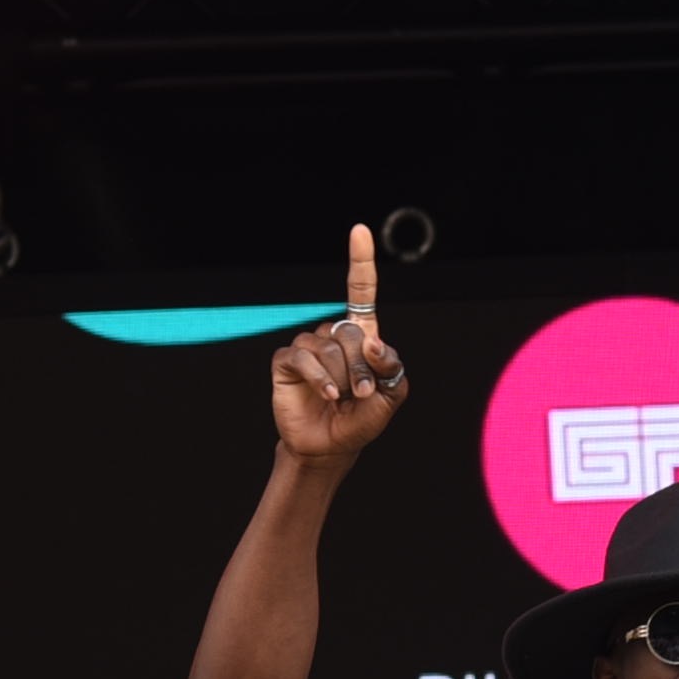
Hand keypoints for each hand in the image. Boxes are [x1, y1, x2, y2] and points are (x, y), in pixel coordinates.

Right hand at [265, 223, 410, 474]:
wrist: (330, 447)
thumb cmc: (361, 419)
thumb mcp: (391, 395)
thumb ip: (391, 366)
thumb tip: (371, 341)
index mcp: (360, 335)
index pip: (360, 291)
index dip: (360, 260)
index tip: (359, 231)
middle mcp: (332, 334)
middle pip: (349, 331)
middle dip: (362, 366)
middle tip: (364, 393)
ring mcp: (308, 346)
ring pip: (328, 347)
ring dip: (343, 376)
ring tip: (344, 397)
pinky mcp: (287, 362)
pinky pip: (304, 357)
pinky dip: (320, 378)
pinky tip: (329, 395)